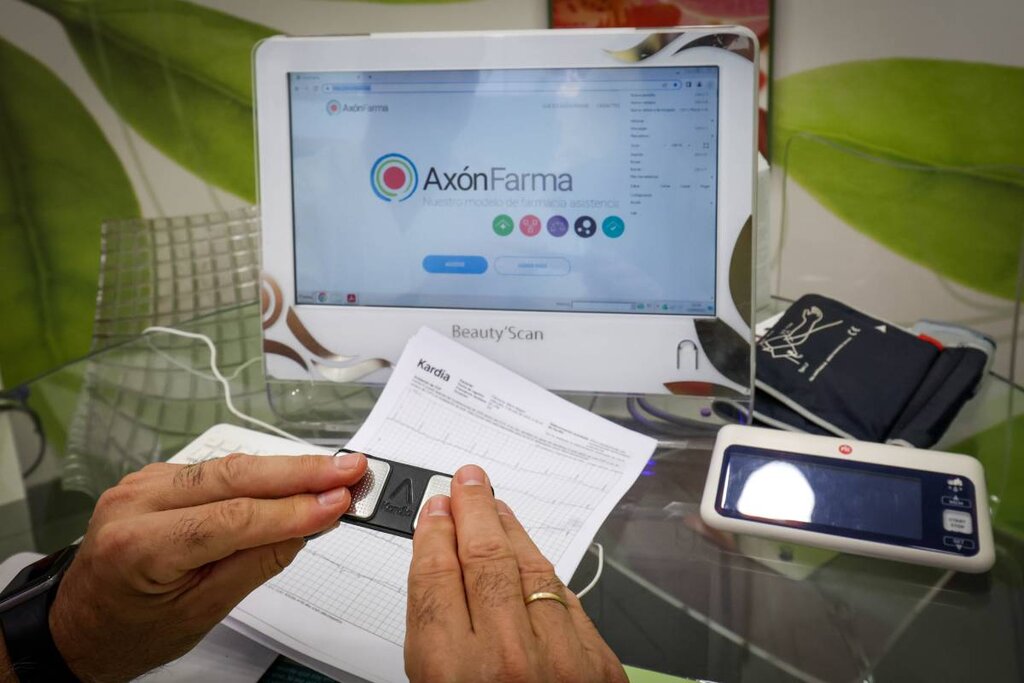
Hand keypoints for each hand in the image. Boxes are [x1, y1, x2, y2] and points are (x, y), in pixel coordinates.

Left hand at [49, 452, 366, 681]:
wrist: (79, 626)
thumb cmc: (132, 631)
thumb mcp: (201, 612)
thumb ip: (257, 563)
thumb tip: (310, 524)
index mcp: (140, 546)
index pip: (233, 519)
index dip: (293, 510)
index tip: (341, 502)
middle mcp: (136, 502)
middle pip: (233, 477)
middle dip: (300, 472)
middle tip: (351, 470)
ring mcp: (143, 483)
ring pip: (228, 467)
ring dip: (286, 468)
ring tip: (336, 470)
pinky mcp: (155, 477)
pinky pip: (216, 471)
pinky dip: (259, 474)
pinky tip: (294, 476)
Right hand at [405, 464, 626, 682]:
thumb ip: (433, 632)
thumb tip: (439, 562)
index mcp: (454, 673)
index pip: (437, 580)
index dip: (433, 536)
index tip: (435, 511)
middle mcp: (509, 661)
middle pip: (486, 562)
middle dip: (474, 512)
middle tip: (468, 483)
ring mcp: (562, 661)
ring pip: (533, 572)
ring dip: (512, 532)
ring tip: (496, 508)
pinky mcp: (600, 665)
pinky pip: (568, 601)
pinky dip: (544, 574)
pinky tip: (530, 555)